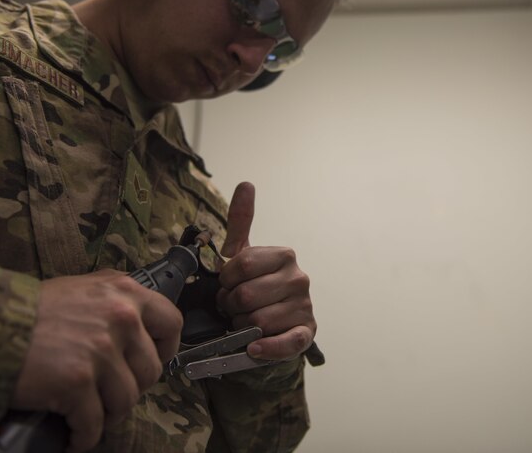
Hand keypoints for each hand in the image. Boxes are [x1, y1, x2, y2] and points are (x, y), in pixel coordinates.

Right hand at [11, 269, 182, 452]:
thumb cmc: (28, 310)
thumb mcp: (81, 289)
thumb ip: (113, 301)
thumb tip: (138, 323)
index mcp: (124, 292)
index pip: (171, 323)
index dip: (166, 348)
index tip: (154, 360)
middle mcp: (120, 318)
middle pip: (151, 370)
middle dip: (131, 388)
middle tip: (109, 393)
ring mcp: (101, 350)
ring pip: (126, 400)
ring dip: (108, 413)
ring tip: (88, 413)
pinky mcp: (78, 382)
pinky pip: (94, 424)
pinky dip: (83, 436)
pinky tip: (73, 434)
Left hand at [217, 182, 315, 360]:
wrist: (274, 324)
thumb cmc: (256, 287)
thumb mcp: (245, 254)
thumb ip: (242, 220)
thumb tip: (246, 183)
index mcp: (284, 255)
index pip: (240, 265)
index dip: (225, 280)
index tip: (227, 285)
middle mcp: (299, 279)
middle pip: (245, 295)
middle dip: (230, 306)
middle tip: (233, 307)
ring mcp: (305, 307)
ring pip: (256, 321)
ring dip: (241, 326)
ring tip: (245, 322)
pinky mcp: (306, 334)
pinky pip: (283, 344)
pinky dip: (264, 348)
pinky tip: (254, 347)